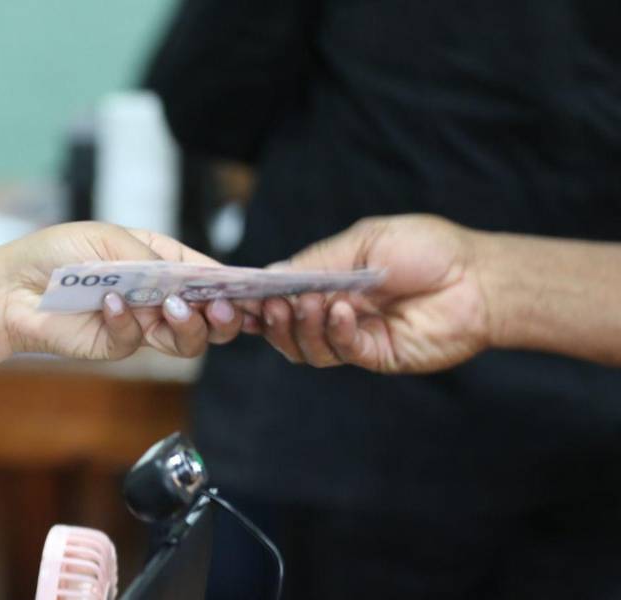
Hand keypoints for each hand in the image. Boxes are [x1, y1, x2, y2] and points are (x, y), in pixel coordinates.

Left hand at [0, 222, 243, 363]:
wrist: (11, 287)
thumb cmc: (57, 252)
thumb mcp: (106, 237)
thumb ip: (148, 258)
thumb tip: (183, 279)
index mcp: (162, 262)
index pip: (207, 275)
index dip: (233, 285)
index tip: (253, 291)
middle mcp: (158, 295)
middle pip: (209, 315)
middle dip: (222, 314)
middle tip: (220, 308)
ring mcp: (141, 323)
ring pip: (186, 339)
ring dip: (188, 325)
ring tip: (172, 307)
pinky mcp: (117, 345)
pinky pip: (136, 340)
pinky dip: (127, 322)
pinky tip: (110, 304)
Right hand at [261, 215, 491, 372]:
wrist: (478, 276)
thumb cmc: (427, 249)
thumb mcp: (364, 241)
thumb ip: (319, 261)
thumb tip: (271, 273)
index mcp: (330, 284)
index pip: (284, 296)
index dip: (261, 300)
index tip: (242, 295)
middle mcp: (337, 314)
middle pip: (288, 330)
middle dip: (274, 319)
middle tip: (272, 303)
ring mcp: (356, 337)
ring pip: (309, 348)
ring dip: (301, 327)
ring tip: (307, 304)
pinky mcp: (378, 355)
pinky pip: (344, 352)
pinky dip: (336, 334)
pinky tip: (342, 312)